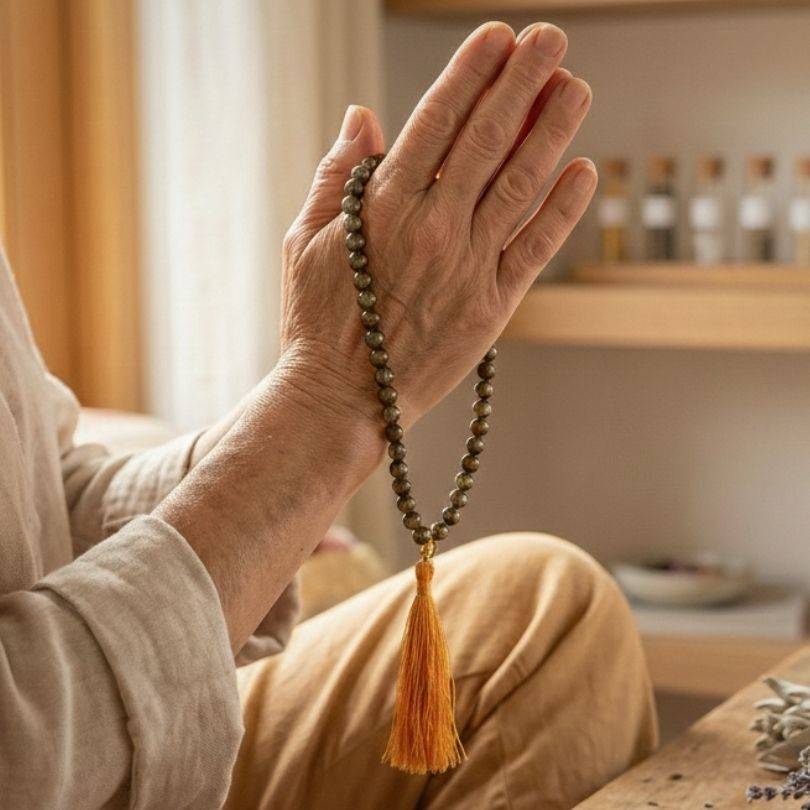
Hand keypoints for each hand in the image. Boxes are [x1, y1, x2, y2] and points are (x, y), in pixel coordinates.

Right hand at [282, 21, 594, 435]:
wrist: (341, 400)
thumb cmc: (316, 321)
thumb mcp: (306, 239)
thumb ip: (337, 174)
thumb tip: (364, 115)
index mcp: (383, 206)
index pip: (437, 120)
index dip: (471, 72)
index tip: (498, 37)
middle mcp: (433, 227)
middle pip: (487, 139)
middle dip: (522, 81)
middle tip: (551, 38)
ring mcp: (468, 266)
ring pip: (520, 184)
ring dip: (552, 129)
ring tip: (575, 86)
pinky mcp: (492, 305)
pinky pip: (535, 247)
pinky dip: (563, 208)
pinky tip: (584, 170)